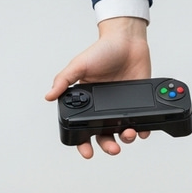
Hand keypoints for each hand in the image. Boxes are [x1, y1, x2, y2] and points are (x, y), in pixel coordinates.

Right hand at [45, 17, 150, 158]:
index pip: (83, 128)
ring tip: (128, 134)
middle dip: (108, 146)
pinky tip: (142, 131)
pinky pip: (141, 123)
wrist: (128, 40)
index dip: (84, 143)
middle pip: (104, 135)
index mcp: (88, 102)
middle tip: (113, 149)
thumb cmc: (103, 50)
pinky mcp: (138, 104)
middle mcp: (104, 109)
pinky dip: (143, 130)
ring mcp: (122, 108)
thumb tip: (48, 96)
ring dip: (125, 139)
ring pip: (122, 132)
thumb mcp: (80, 65)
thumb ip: (64, 80)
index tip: (87, 152)